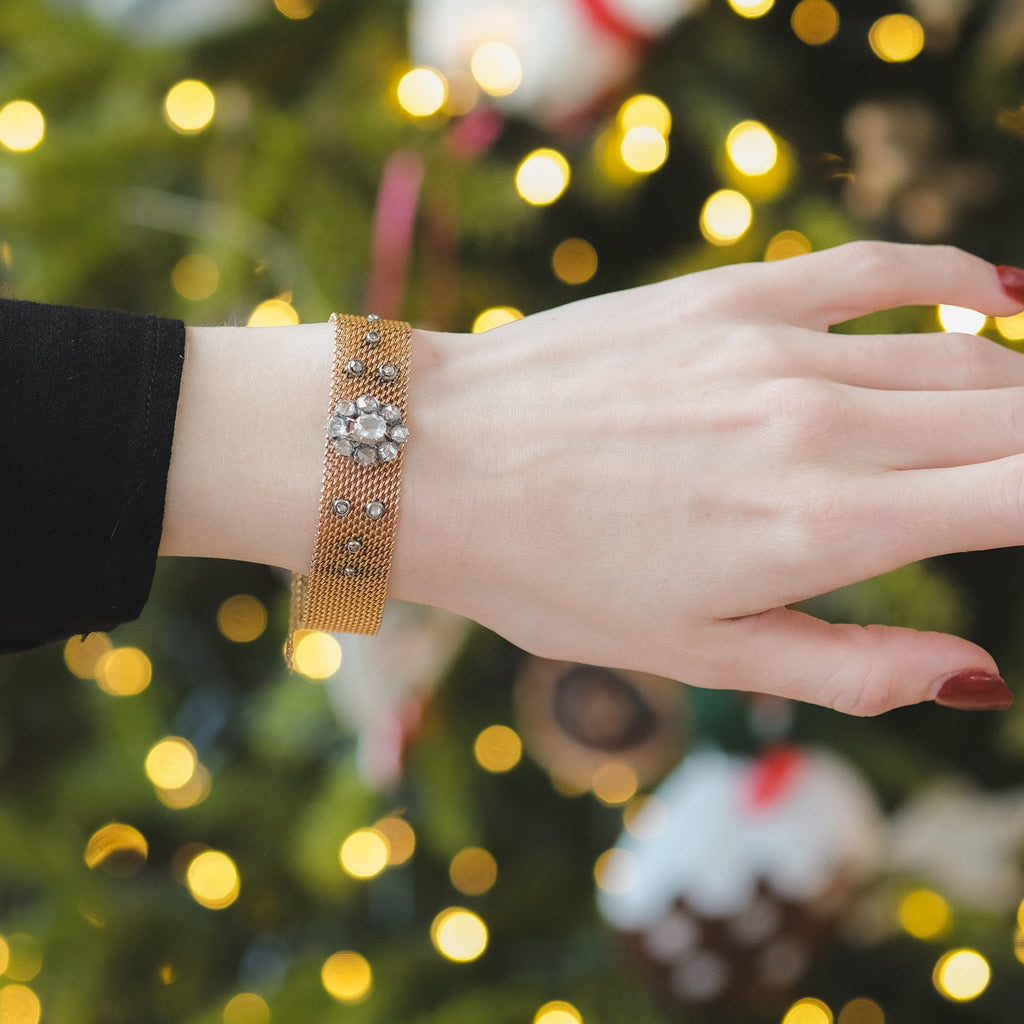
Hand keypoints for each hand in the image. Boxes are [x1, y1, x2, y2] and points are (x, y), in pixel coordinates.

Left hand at [393, 242, 1023, 714]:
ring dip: (1015, 388)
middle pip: (1011, 419)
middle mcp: (826, 424)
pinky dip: (958, 278)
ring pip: (962, 356)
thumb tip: (973, 675)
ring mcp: (780, 346)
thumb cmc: (555, 577)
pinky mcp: (732, 295)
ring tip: (1016, 422)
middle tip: (1017, 486)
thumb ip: (852, 666)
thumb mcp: (702, 655)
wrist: (439, 464)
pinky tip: (997, 292)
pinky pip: (880, 269)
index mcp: (828, 527)